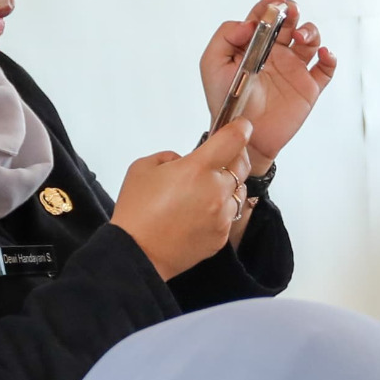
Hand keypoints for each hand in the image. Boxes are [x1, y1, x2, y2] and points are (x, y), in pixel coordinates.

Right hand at [111, 121, 252, 279]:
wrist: (138, 253)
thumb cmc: (137, 211)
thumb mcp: (143, 168)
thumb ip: (169, 157)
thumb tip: (183, 161)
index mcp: (197, 168)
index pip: (233, 140)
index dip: (240, 129)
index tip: (242, 126)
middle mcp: (216, 191)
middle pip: (241, 165)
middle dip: (233, 158)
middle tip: (218, 160)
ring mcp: (222, 215)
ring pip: (238, 192)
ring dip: (226, 187)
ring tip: (203, 192)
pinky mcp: (222, 236)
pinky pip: (230, 215)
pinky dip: (221, 210)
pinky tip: (199, 213)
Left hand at [201, 0, 337, 167]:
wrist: (245, 136)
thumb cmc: (226, 102)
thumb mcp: (212, 65)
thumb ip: (225, 37)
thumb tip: (249, 23)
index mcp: (255, 46)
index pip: (265, 17)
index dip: (271, 4)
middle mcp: (276, 54)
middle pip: (291, 23)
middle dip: (293, 12)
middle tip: (290, 12)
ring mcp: (294, 70)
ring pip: (311, 40)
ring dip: (310, 31)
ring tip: (301, 38)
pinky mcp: (309, 88)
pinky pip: (326, 68)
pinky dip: (329, 58)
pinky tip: (323, 54)